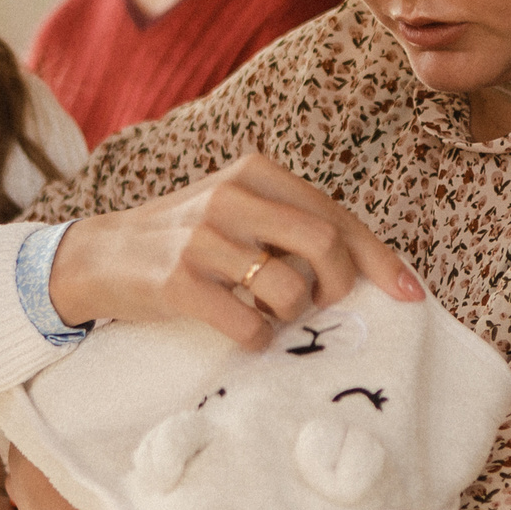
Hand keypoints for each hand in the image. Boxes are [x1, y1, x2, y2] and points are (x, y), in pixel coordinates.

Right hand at [48, 152, 424, 349]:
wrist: (101, 255)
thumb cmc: (186, 238)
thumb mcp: (238, 210)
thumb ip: (290, 225)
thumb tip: (366, 268)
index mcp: (256, 172)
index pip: (336, 216)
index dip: (380, 260)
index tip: (409, 295)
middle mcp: (233, 195)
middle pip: (325, 246)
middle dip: (339, 288)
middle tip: (323, 307)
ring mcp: (204, 237)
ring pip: (290, 290)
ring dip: (290, 316)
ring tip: (267, 312)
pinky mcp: (180, 281)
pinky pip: (249, 324)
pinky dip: (257, 338)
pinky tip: (242, 328)